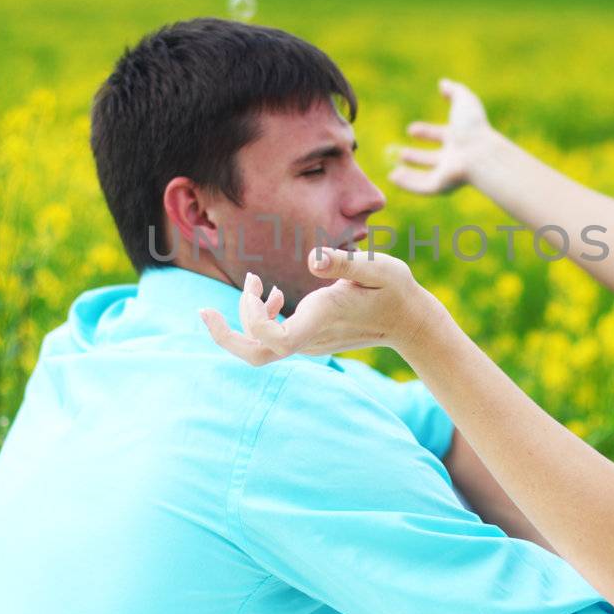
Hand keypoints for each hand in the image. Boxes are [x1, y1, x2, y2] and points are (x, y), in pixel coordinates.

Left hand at [199, 248, 435, 365]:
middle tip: (202, 310)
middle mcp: (310, 339)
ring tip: (253, 281)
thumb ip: (346, 263)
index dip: (252, 317)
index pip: (272, 339)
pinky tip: (272, 294)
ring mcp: (308, 344)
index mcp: (320, 322)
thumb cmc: (396, 290)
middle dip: (224, 336)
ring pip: (259, 349)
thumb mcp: (379, 268)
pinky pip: (273, 340)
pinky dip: (261, 317)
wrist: (411, 322)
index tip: (254, 282)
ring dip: (243, 318)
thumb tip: (313, 258)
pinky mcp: (309, 340)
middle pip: (255, 356)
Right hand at [389, 78, 494, 194]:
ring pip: (426, 176)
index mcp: (459, 137)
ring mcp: (447, 172)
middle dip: (416, 156)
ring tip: (392, 173)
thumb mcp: (464, 101)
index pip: (439, 135)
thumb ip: (454, 90)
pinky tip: (393, 178)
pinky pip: (421, 187)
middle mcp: (453, 156)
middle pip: (432, 158)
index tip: (411, 129)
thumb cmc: (473, 127)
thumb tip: (443, 83)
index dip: (426, 132)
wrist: (479, 153)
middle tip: (401, 153)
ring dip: (410, 175)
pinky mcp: (441, 186)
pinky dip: (407, 184)